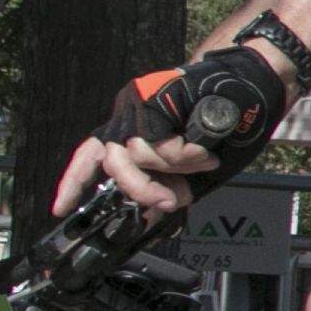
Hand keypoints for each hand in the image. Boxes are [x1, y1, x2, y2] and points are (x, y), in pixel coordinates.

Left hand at [49, 68, 225, 223]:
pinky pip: (159, 144)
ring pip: (136, 154)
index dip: (74, 182)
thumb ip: (167, 191)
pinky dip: (185, 157)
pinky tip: (206, 153)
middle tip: (167, 202)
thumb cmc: (221, 130)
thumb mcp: (190, 173)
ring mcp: (139, 104)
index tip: (61, 209)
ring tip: (204, 162)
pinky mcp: (154, 98)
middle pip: (110, 161)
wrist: (248, 92)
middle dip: (138, 189)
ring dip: (174, 170)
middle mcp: (128, 116)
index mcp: (130, 131)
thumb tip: (147, 219)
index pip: (89, 156)